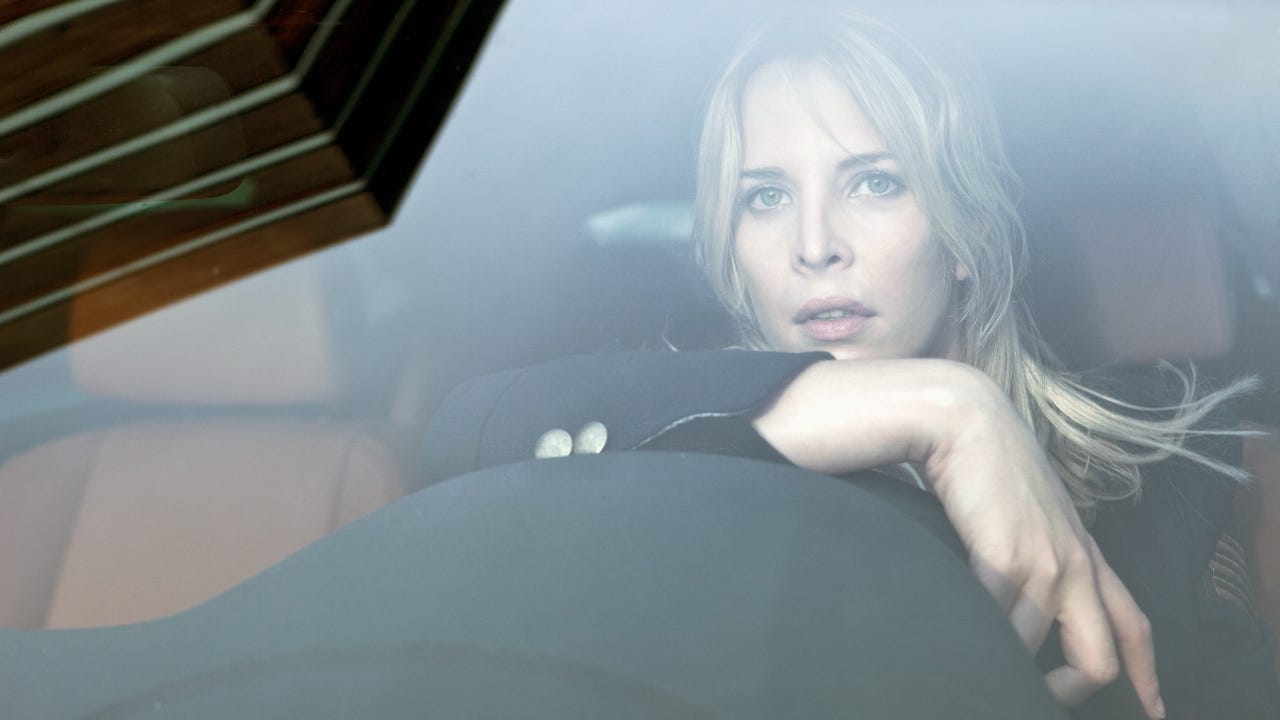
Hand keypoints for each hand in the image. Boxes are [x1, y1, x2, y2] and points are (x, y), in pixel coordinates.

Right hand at [922, 371, 1163, 717]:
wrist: (964, 420)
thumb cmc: (989, 463)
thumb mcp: (1032, 512)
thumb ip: (1039, 552)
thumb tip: (1020, 595)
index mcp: (1086, 553)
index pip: (1133, 624)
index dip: (1146, 675)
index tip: (1152, 708)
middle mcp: (1077, 565)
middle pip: (1099, 658)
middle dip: (1070, 692)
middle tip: (1040, 699)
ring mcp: (1046, 565)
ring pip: (1034, 651)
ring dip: (1005, 664)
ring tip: (975, 659)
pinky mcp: (1007, 560)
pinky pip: (996, 626)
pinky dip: (976, 641)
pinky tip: (958, 638)